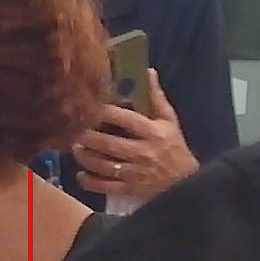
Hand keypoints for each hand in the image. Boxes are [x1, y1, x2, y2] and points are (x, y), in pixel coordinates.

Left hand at [70, 67, 196, 199]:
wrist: (187, 182)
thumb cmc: (174, 147)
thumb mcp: (169, 120)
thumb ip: (156, 97)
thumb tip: (147, 71)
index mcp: (153, 133)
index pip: (126, 120)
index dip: (106, 113)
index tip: (89, 106)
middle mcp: (143, 152)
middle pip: (109, 144)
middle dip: (88, 137)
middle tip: (73, 130)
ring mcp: (135, 173)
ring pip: (104, 166)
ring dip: (86, 157)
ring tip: (74, 148)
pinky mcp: (130, 189)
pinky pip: (106, 186)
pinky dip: (90, 182)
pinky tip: (80, 174)